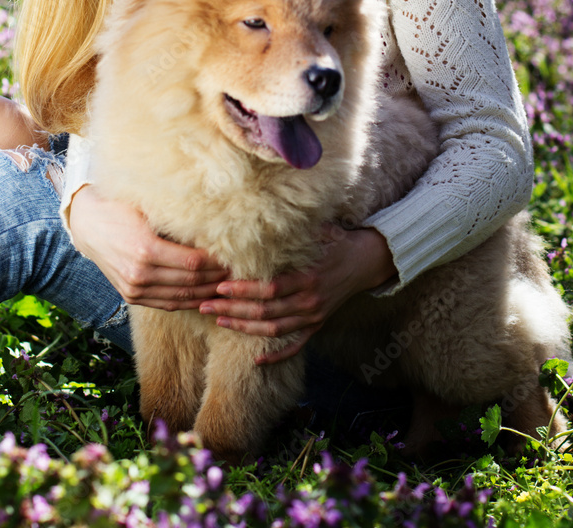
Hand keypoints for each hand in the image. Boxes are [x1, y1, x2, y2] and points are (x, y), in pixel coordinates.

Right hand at [70, 185, 228, 308]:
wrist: (88, 224)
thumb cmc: (122, 208)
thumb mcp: (149, 208)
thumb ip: (178, 220)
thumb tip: (215, 224)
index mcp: (146, 250)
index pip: (193, 262)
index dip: (217, 262)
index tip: (234, 255)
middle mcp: (140, 274)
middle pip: (191, 281)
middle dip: (218, 278)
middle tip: (239, 271)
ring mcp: (134, 289)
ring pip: (182, 297)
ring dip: (208, 293)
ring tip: (229, 285)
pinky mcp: (131, 296)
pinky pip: (168, 304)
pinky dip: (189, 301)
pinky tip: (206, 296)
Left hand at [198, 224, 395, 363]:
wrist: (366, 261)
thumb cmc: (338, 242)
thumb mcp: (320, 231)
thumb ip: (293, 229)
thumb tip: (260, 213)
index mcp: (307, 277)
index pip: (269, 289)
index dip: (243, 290)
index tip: (219, 286)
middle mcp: (309, 301)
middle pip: (265, 312)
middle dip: (232, 309)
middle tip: (206, 305)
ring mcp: (313, 317)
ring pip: (273, 330)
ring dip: (244, 328)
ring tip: (219, 321)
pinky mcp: (317, 325)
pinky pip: (295, 346)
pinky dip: (276, 355)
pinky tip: (256, 360)